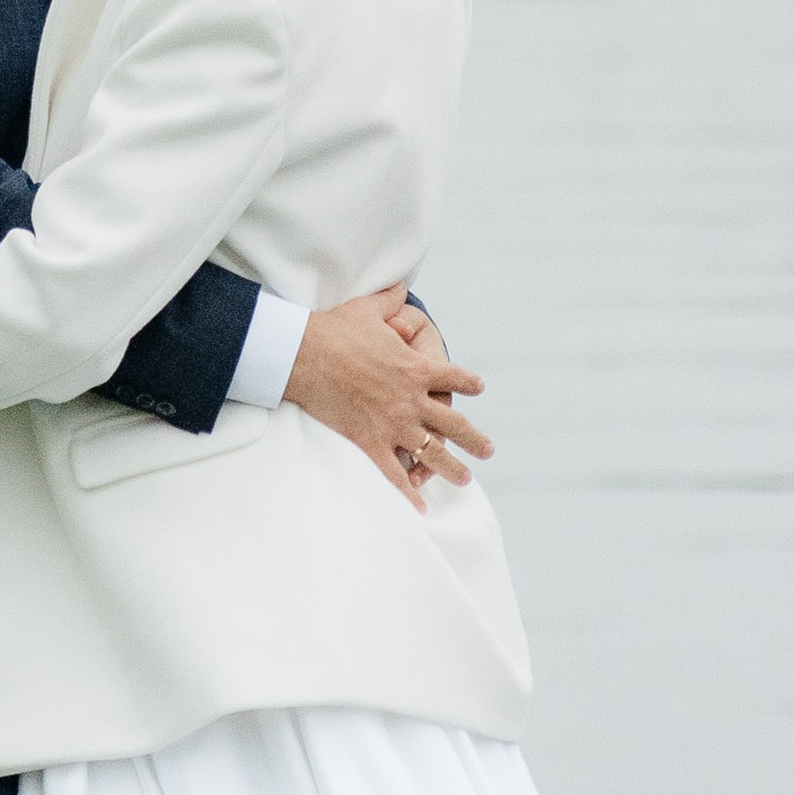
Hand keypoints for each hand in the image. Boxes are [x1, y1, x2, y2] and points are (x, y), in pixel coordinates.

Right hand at [285, 283, 490, 513]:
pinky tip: (421, 508)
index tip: (478, 388)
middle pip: (453, 424)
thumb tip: (401, 286)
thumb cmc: (336, 330)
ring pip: (433, 452)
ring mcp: (393, 423)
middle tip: (487, 450)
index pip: (453, 377)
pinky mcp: (370, 441)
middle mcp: (411, 399)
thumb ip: (390, 300)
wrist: (306, 355)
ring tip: (466, 479)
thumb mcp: (368, 308)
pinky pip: (395, 473)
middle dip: (473, 439)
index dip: (468, 383)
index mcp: (415, 368)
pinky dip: (409, 493)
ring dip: (452, 468)